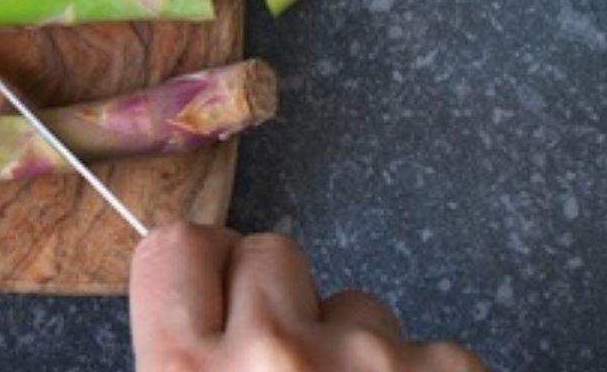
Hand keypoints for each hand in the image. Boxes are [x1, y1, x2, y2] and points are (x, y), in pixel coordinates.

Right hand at [130, 223, 485, 370]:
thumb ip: (180, 358)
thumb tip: (195, 305)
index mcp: (184, 371)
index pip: (176, 246)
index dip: (201, 276)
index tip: (219, 305)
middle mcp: (271, 352)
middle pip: (271, 254)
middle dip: (284, 302)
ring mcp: (370, 361)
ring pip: (357, 305)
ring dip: (356, 351)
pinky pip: (431, 350)